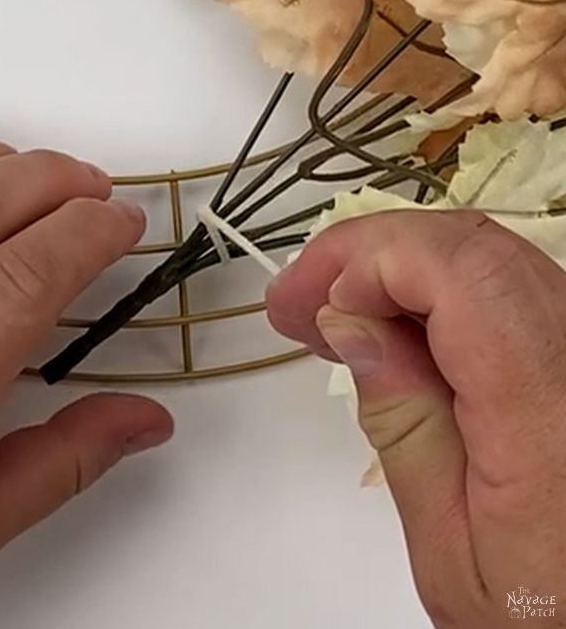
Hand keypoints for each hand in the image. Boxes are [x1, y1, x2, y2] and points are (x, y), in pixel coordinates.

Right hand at [267, 211, 565, 627]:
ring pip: (484, 256)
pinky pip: (501, 288)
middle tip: (296, 296)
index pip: (463, 272)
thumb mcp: (452, 549)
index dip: (374, 262)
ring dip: (394, 270)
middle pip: (471, 245)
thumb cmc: (543, 615)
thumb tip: (346, 322)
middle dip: (367, 254)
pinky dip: (431, 292)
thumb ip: (403, 425)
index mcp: (549, 412)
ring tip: (328, 314)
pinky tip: (387, 327)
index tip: (311, 307)